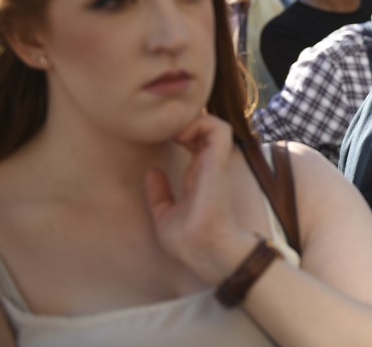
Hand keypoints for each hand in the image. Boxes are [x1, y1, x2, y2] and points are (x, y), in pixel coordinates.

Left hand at [145, 114, 252, 283]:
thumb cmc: (188, 241)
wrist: (204, 252)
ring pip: (215, 124)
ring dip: (195, 120)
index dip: (180, 132)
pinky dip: (202, 124)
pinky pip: (219, 129)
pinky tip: (181, 136)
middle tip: (166, 130)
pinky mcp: (218, 162)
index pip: (196, 142)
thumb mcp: (165, 216)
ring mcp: (215, 162)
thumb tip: (152, 172)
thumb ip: (159, 194)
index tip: (160, 137)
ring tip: (175, 132)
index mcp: (198, 176)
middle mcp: (208, 166)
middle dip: (185, 122)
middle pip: (205, 129)